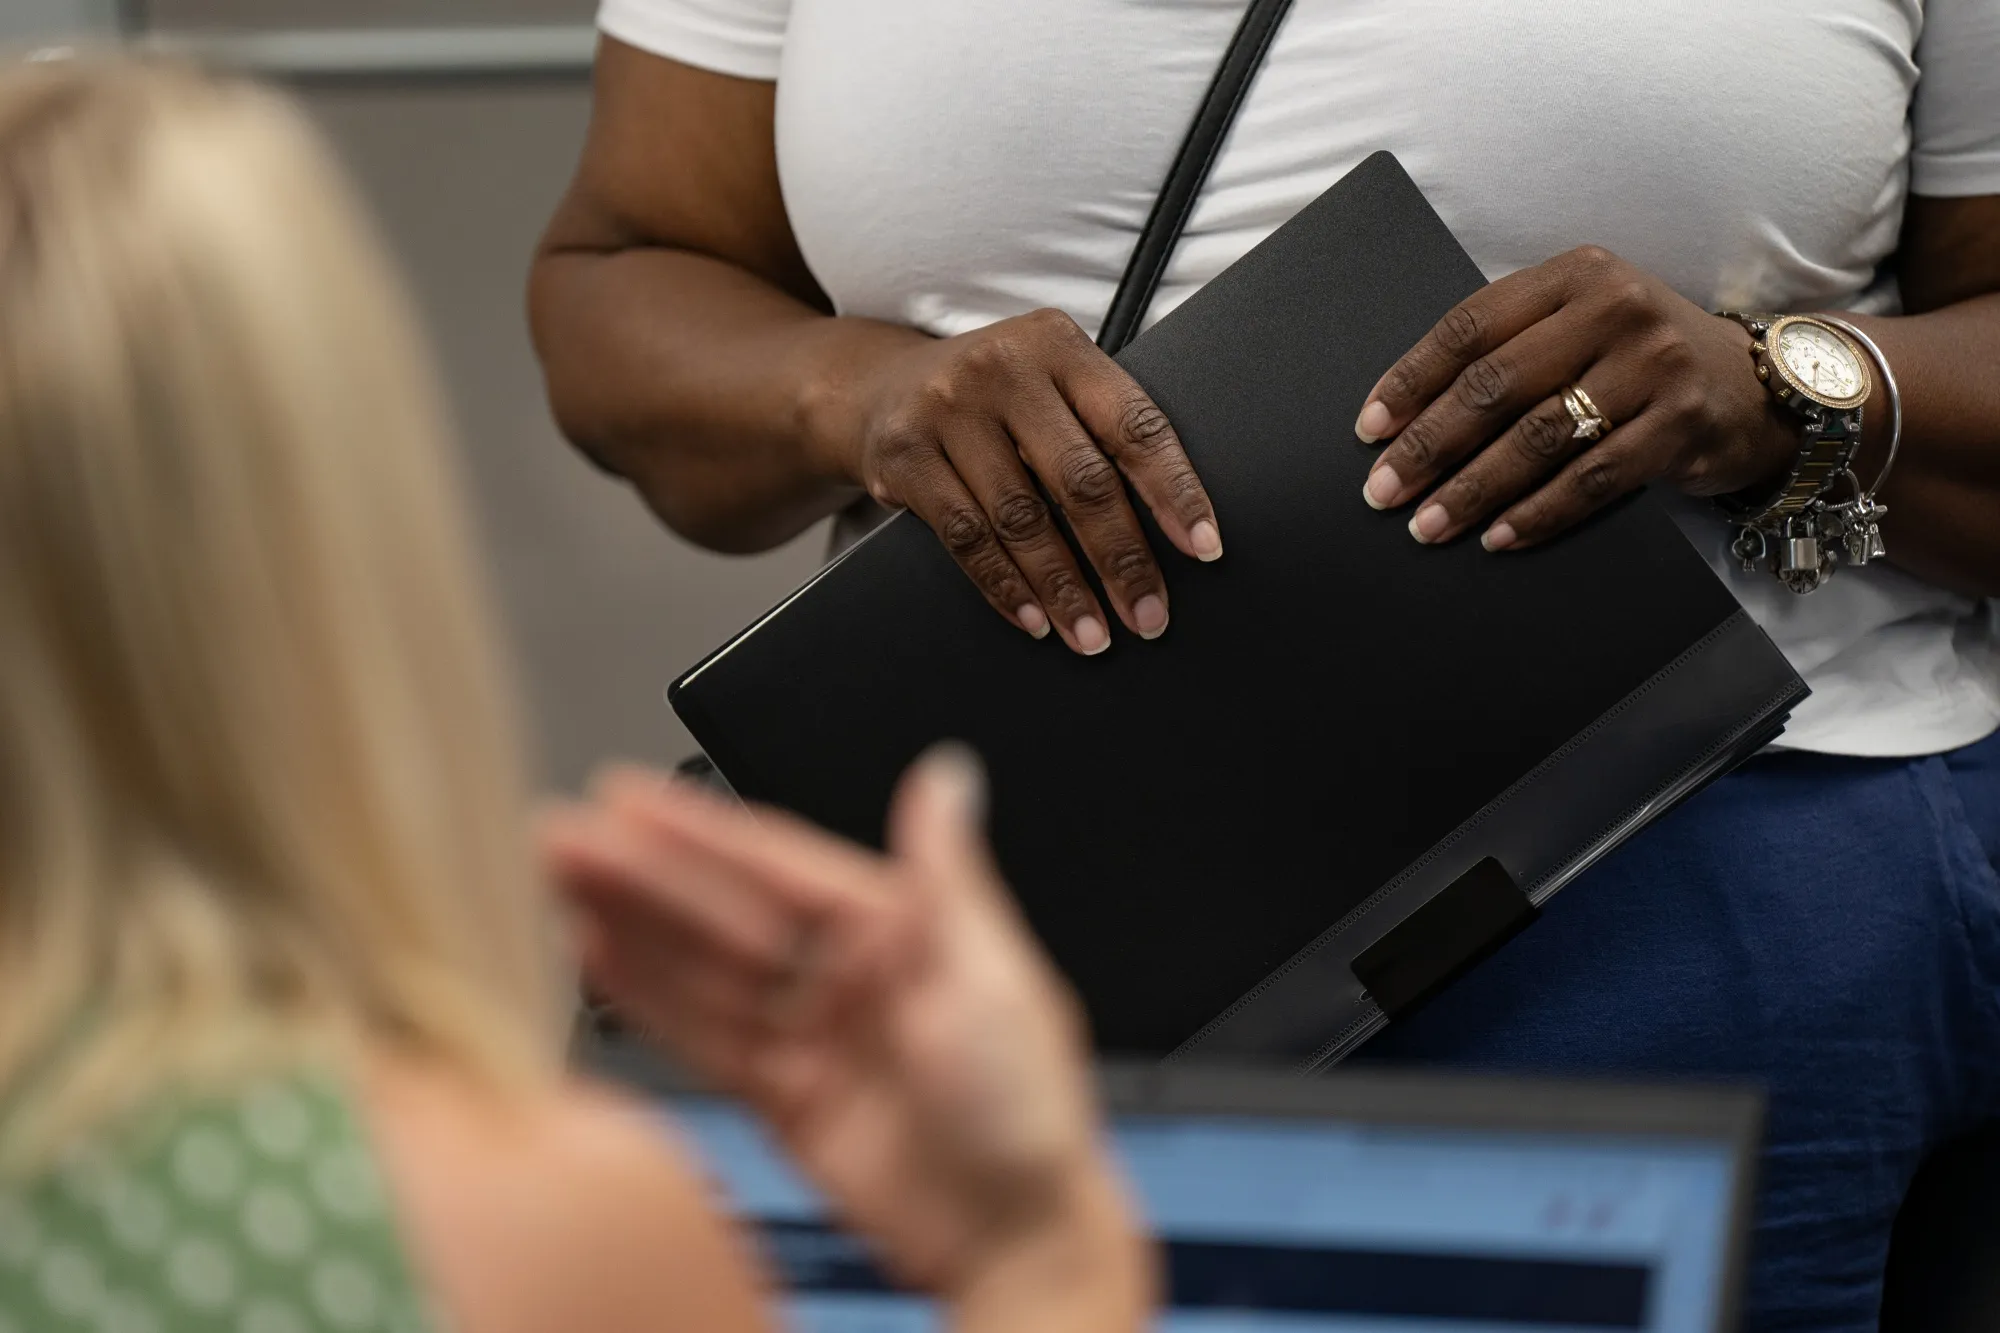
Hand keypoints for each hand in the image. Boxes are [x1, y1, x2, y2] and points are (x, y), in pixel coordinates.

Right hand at [539, 750, 1138, 1298]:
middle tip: (564, 838)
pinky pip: (704, 1038)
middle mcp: (848, 974)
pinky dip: (649, 1002)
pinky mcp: (783, 1099)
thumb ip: (947, 876)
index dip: (701, 831)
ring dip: (630, 928)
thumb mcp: (992, 975)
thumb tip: (947, 776)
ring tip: (557, 886)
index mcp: (899, 929)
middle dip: (642, 874)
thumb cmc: (1029, 1109)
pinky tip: (599, 960)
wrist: (1017, 1236)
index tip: (631, 798)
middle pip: (724, 912)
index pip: (780, 865)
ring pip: (702, 971)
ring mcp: (810, 1036)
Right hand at [826, 308, 1222, 653]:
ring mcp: (947, 409)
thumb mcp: (1048, 384)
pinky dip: (1005, 586)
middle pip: (1080, 479)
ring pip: (1021, 518)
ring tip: (1093, 635)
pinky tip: (1034, 618)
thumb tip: (1173, 525)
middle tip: (1149, 616)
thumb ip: (1098, 429)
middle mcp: (1001, 367)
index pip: (1132, 424)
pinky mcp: (905, 455)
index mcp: (1057, 343)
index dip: (1173, 491)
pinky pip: (966, 536)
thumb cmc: (993, 398)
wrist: (879, 388)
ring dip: (1064, 589)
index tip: (1203, 548)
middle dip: (1122, 560)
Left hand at [1355, 246, 1800, 549]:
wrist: (1756, 388)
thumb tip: (1404, 419)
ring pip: (1539, 437)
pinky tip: (1497, 537)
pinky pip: (1592, 479)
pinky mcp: (1682, 423)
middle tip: (1381, 490)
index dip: (1411, 381)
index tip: (1368, 430)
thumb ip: (1511, 349)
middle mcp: (1615, 308)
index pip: (1470, 326)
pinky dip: (1538, 513)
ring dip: (1473, 489)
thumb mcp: (1580, 326)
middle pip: (1496, 385)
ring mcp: (1653, 364)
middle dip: (1430, 445)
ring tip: (1427, 526)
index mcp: (1574, 274)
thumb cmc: (1638, 361)